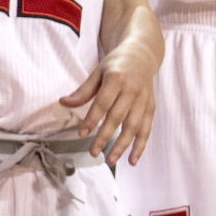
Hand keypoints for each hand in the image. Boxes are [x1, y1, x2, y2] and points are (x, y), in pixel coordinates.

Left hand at [60, 35, 157, 166]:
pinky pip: (146, 130)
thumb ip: (83, 90)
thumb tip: (63, 103)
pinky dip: (140, 146)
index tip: (81, 133)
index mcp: (116, 78)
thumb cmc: (116, 64)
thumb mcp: (98, 72)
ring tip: (110, 160)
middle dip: (105, 136)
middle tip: (93, 153)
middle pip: (118, 117)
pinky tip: (132, 160)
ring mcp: (144, 100)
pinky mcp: (151, 107)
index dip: (92, 119)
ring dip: (122, 146)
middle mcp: (132, 90)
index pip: (102, 103)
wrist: (142, 55)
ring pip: (133, 127)